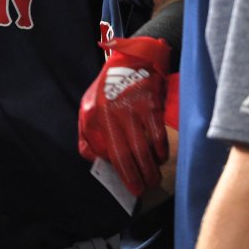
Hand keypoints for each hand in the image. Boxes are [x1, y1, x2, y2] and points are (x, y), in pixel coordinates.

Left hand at [78, 33, 171, 195]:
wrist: (131, 60)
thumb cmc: (108, 87)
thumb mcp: (88, 106)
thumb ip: (88, 133)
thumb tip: (93, 158)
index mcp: (97, 116)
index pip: (111, 153)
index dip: (123, 174)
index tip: (132, 188)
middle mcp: (114, 114)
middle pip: (127, 153)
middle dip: (138, 176)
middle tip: (145, 189)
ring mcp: (133, 109)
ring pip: (144, 147)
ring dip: (151, 167)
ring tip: (155, 180)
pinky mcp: (150, 105)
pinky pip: (157, 133)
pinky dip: (161, 149)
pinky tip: (161, 158)